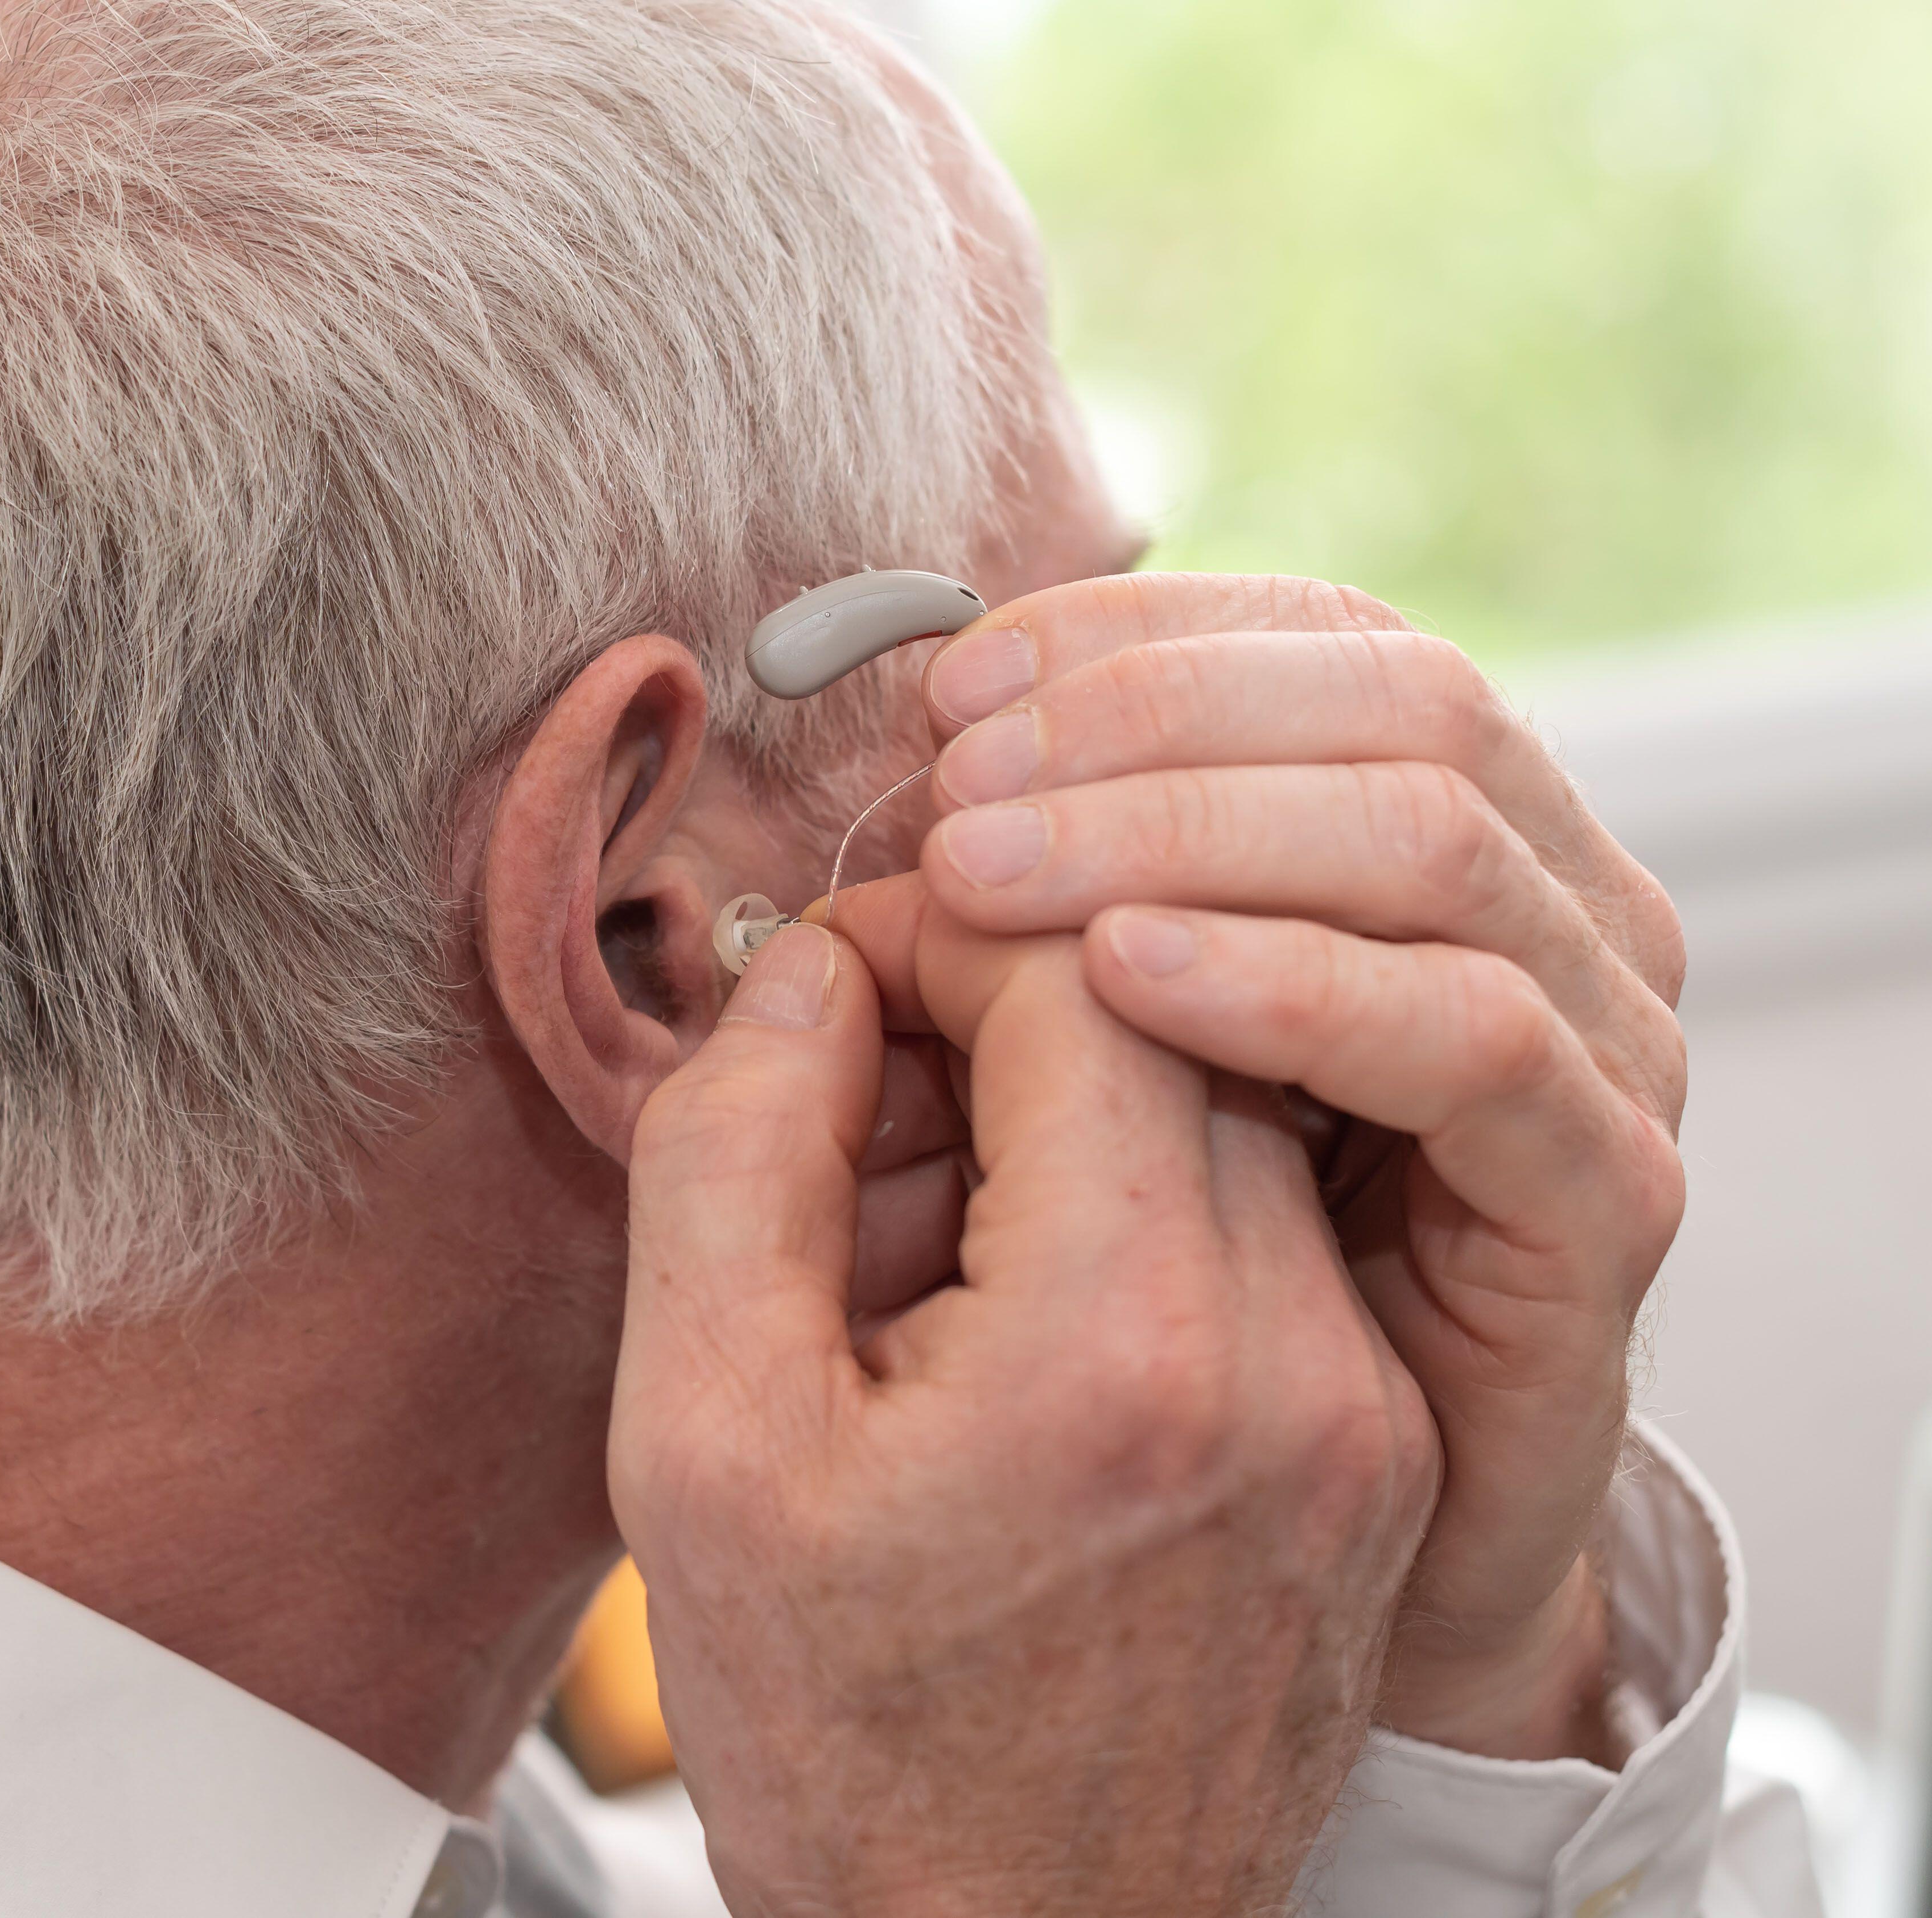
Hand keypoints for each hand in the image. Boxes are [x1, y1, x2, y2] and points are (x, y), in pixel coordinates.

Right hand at [613, 917, 1436, 1916]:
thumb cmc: (841, 1734)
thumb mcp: (694, 1438)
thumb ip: (735, 1158)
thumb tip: (815, 971)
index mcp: (1127, 1346)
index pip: (1092, 970)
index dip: (941, 928)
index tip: (837, 982)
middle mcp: (1298, 1365)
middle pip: (1182, 1024)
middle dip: (1004, 1012)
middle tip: (857, 1104)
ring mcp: (1360, 1418)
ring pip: (1234, 1117)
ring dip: (1071, 1113)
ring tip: (918, 1236)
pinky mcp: (1374, 1458)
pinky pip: (1270, 1241)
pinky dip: (1136, 1214)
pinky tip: (1009, 1323)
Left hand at [905, 572, 1686, 1758]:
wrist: (1291, 1536)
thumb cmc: (1171, 1265)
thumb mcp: (1101, 1031)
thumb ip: (1065, 879)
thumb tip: (925, 736)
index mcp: (1437, 828)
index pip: (1328, 638)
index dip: (1134, 639)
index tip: (951, 694)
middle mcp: (1548, 905)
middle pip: (1399, 704)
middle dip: (1149, 722)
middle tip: (951, 794)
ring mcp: (1596, 1041)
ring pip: (1432, 841)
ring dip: (1187, 824)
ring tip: (988, 871)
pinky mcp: (1599, 1193)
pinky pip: (1470, 1036)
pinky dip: (1288, 981)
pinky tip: (1124, 980)